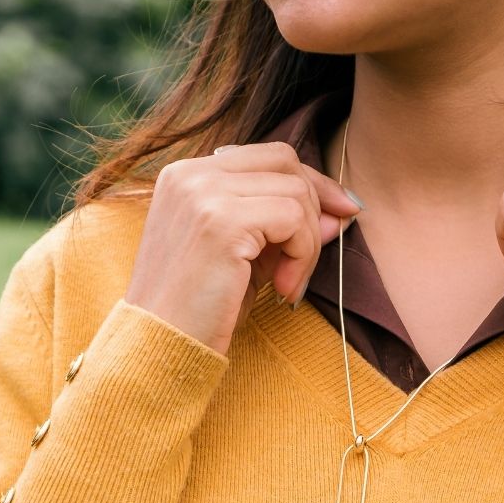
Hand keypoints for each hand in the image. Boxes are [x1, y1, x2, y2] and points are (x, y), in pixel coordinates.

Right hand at [124, 142, 362, 356]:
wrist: (161, 346)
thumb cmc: (200, 309)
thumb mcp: (248, 257)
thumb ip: (286, 227)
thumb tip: (342, 212)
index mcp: (188, 175)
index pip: (268, 156)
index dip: (311, 183)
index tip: (340, 215)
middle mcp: (191, 174)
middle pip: (285, 161)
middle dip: (316, 207)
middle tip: (309, 258)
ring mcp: (203, 192)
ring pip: (295, 193)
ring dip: (307, 244)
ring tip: (287, 284)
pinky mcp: (222, 220)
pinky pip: (293, 220)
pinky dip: (302, 256)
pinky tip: (283, 289)